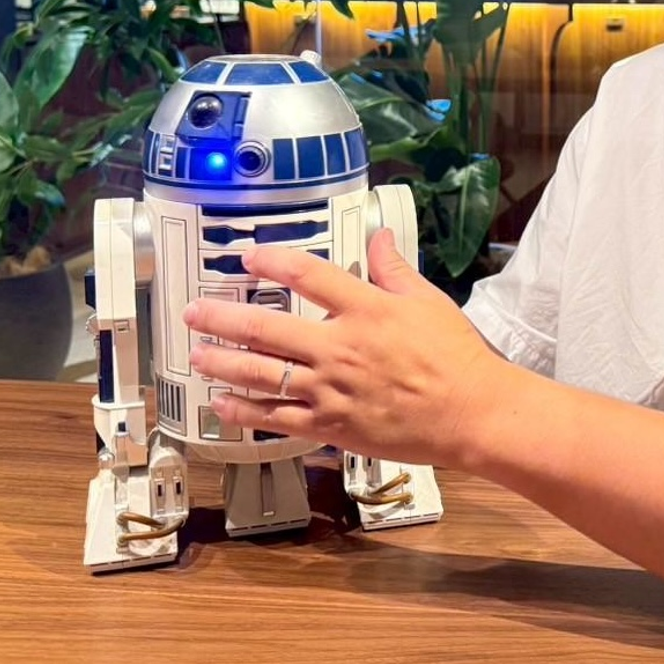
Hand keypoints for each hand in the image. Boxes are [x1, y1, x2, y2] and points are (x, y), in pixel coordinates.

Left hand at [185, 230, 508, 466]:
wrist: (470, 412)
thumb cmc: (454, 356)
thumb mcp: (427, 301)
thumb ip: (394, 269)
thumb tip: (379, 237)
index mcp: (365, 309)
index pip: (307, 274)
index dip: (272, 261)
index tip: (249, 257)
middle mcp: (339, 347)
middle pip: (265, 328)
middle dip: (222, 318)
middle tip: (194, 311)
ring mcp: (330, 390)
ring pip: (261, 375)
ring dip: (222, 363)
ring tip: (197, 355)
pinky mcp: (330, 425)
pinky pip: (276, 418)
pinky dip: (245, 411)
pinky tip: (223, 404)